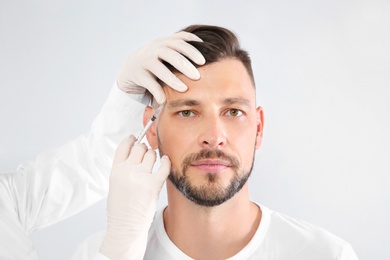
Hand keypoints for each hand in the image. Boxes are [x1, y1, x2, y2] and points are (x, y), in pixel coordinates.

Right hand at [100, 135, 169, 259]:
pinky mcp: (153, 185)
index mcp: (116, 171)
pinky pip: (163, 166)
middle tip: (146, 152)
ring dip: (153, 155)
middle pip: (139, 148)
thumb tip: (133, 157)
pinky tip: (165, 161)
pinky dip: (166, 161)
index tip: (135, 137)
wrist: (125, 228)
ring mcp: (140, 177)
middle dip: (144, 148)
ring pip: (151, 155)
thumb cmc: (120, 210)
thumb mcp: (115, 185)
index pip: (123, 146)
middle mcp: (127, 171)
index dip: (131, 139)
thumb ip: (122, 170)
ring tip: (154, 161)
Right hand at [117, 31, 205, 103]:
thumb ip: (183, 49)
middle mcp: (154, 49)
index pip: (180, 42)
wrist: (131, 66)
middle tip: (197, 76)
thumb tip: (209, 51)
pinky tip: (164, 100)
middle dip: (185, 65)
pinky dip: (156, 91)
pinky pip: (148, 83)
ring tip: (183, 89)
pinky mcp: (137, 74)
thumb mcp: (168, 51)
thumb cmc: (158, 60)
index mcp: (165, 42)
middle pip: (170, 54)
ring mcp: (144, 61)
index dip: (192, 50)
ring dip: (171, 79)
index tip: (203, 61)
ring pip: (158, 68)